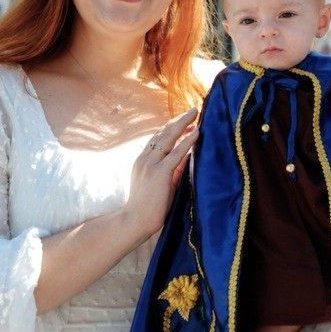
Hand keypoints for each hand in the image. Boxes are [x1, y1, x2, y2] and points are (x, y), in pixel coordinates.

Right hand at [123, 108, 198, 238]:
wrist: (134, 221)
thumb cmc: (148, 207)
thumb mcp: (160, 183)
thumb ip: (171, 169)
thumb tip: (186, 156)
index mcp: (143, 160)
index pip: (158, 138)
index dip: (172, 127)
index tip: (184, 120)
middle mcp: (145, 158)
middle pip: (163, 132)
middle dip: (179, 120)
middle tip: (193, 110)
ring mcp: (151, 164)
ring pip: (169, 137)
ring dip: (183, 123)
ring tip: (196, 113)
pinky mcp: (160, 173)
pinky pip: (176, 153)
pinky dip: (187, 141)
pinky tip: (196, 132)